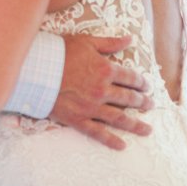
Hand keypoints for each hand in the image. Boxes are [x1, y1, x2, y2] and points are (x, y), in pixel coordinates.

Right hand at [49, 33, 153, 149]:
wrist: (36, 69)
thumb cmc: (59, 52)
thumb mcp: (86, 42)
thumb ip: (110, 43)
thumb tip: (129, 39)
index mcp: (105, 70)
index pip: (131, 78)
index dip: (141, 82)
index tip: (147, 86)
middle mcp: (102, 90)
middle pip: (129, 99)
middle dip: (142, 102)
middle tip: (150, 105)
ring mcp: (91, 107)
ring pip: (119, 118)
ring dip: (135, 125)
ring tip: (147, 129)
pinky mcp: (78, 119)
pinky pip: (98, 132)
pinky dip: (111, 140)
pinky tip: (122, 146)